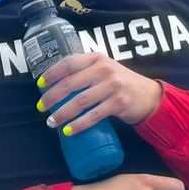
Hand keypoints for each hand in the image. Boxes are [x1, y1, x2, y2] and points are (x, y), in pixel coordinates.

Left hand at [37, 53, 163, 134]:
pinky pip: (93, 115)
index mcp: (97, 58)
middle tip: (41, 108)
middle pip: (70, 83)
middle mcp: (104, 69)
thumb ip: (85, 72)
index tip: (40, 85)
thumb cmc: (121, 83)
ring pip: (79, 101)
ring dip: (62, 113)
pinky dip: (78, 125)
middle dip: (52, 97)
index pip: (68, 63)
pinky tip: (68, 131)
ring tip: (51, 122)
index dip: (51, 74)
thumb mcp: (105, 70)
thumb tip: (56, 86)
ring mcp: (112, 86)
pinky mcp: (118, 103)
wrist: (149, 96)